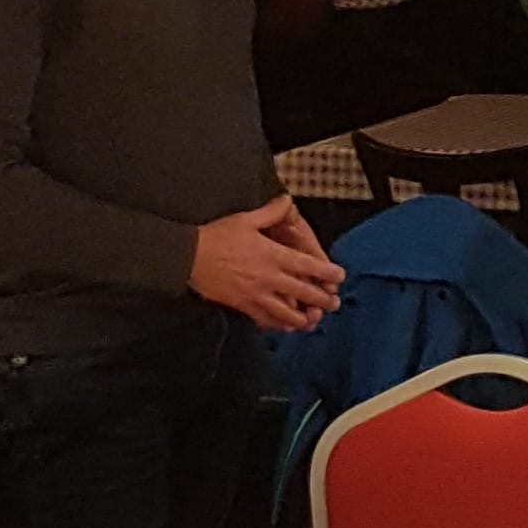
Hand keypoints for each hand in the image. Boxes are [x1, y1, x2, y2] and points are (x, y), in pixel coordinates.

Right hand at [189, 195, 344, 331]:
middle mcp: (267, 277)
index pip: (306, 265)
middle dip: (322, 299)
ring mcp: (256, 294)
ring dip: (303, 317)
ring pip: (286, 312)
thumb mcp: (245, 219)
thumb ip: (271, 212)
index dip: (325, 272)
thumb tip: (287, 200)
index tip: (339, 276)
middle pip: (302, 292)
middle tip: (334, 303)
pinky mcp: (243, 306)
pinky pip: (265, 319)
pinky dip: (278, 324)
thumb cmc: (216, 237)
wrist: (188, 257)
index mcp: (271, 255)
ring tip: (313, 320)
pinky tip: (286, 327)